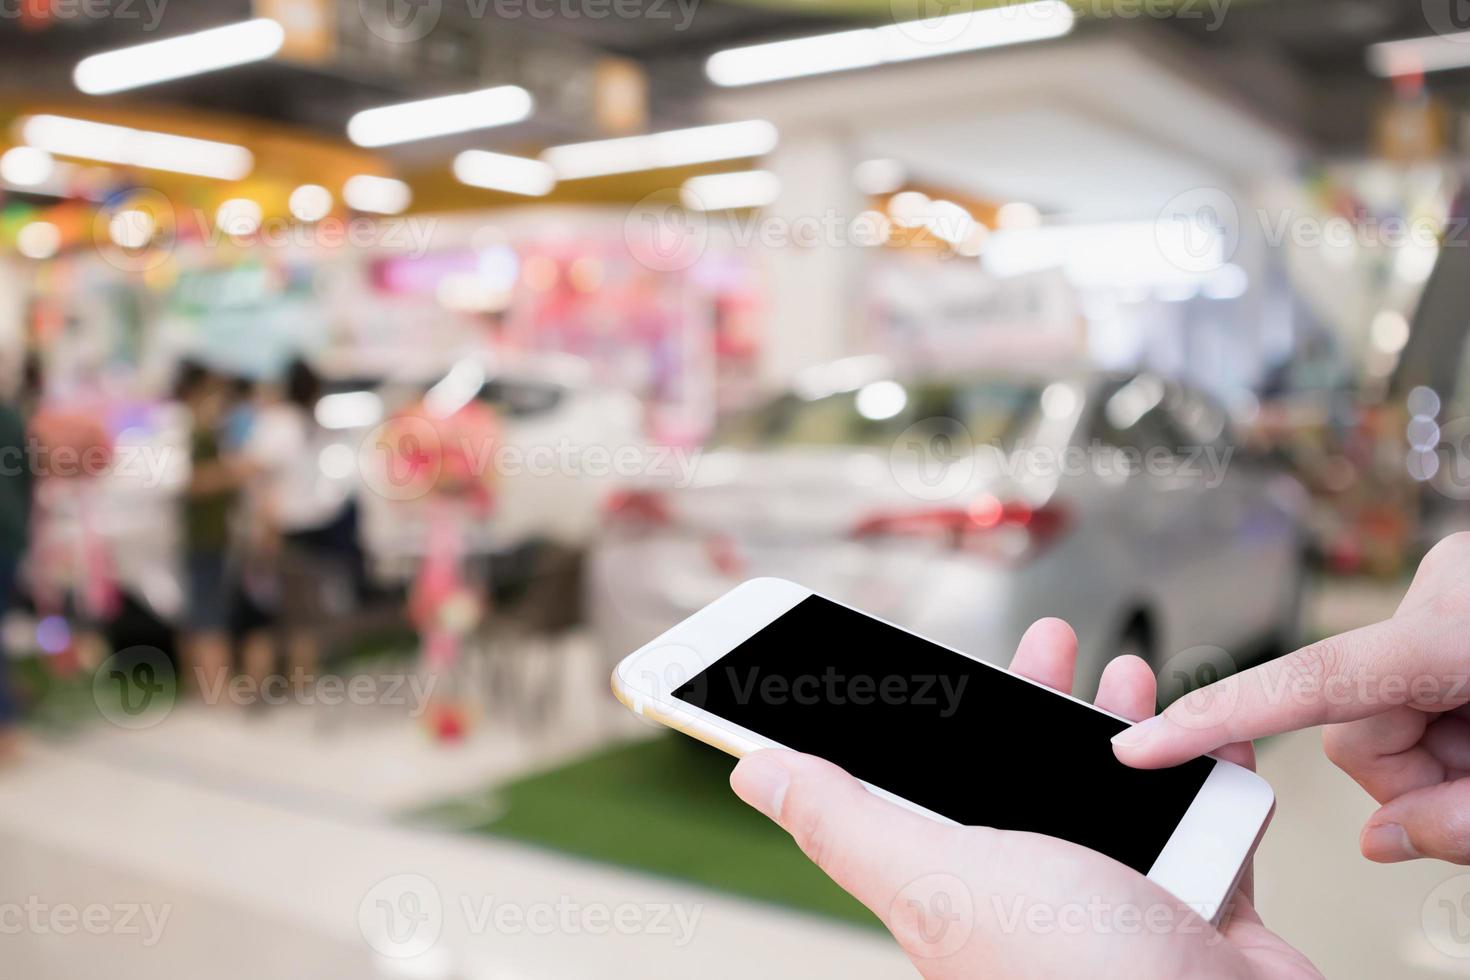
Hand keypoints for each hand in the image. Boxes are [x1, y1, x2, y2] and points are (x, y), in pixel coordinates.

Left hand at [729, 619, 1316, 977]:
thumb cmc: (1080, 975)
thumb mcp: (939, 877)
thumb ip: (848, 822)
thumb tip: (753, 772)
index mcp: (955, 884)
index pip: (916, 786)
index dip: (915, 720)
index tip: (918, 662)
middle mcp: (1032, 893)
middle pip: (1021, 775)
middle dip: (1035, 700)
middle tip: (1050, 642)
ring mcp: (1115, 902)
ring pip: (1112, 792)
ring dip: (1121, 726)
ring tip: (1127, 675)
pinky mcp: (1194, 908)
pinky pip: (1198, 824)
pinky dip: (1203, 776)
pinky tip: (1203, 740)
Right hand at [1113, 532, 1469, 864]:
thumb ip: (1457, 822)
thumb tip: (1384, 838)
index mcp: (1451, 635)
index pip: (1305, 681)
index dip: (1212, 717)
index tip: (1137, 746)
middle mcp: (1433, 595)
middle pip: (1344, 716)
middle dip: (1399, 768)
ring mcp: (1439, 590)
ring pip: (1370, 702)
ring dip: (1426, 748)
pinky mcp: (1445, 598)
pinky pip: (1398, 676)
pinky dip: (1440, 717)